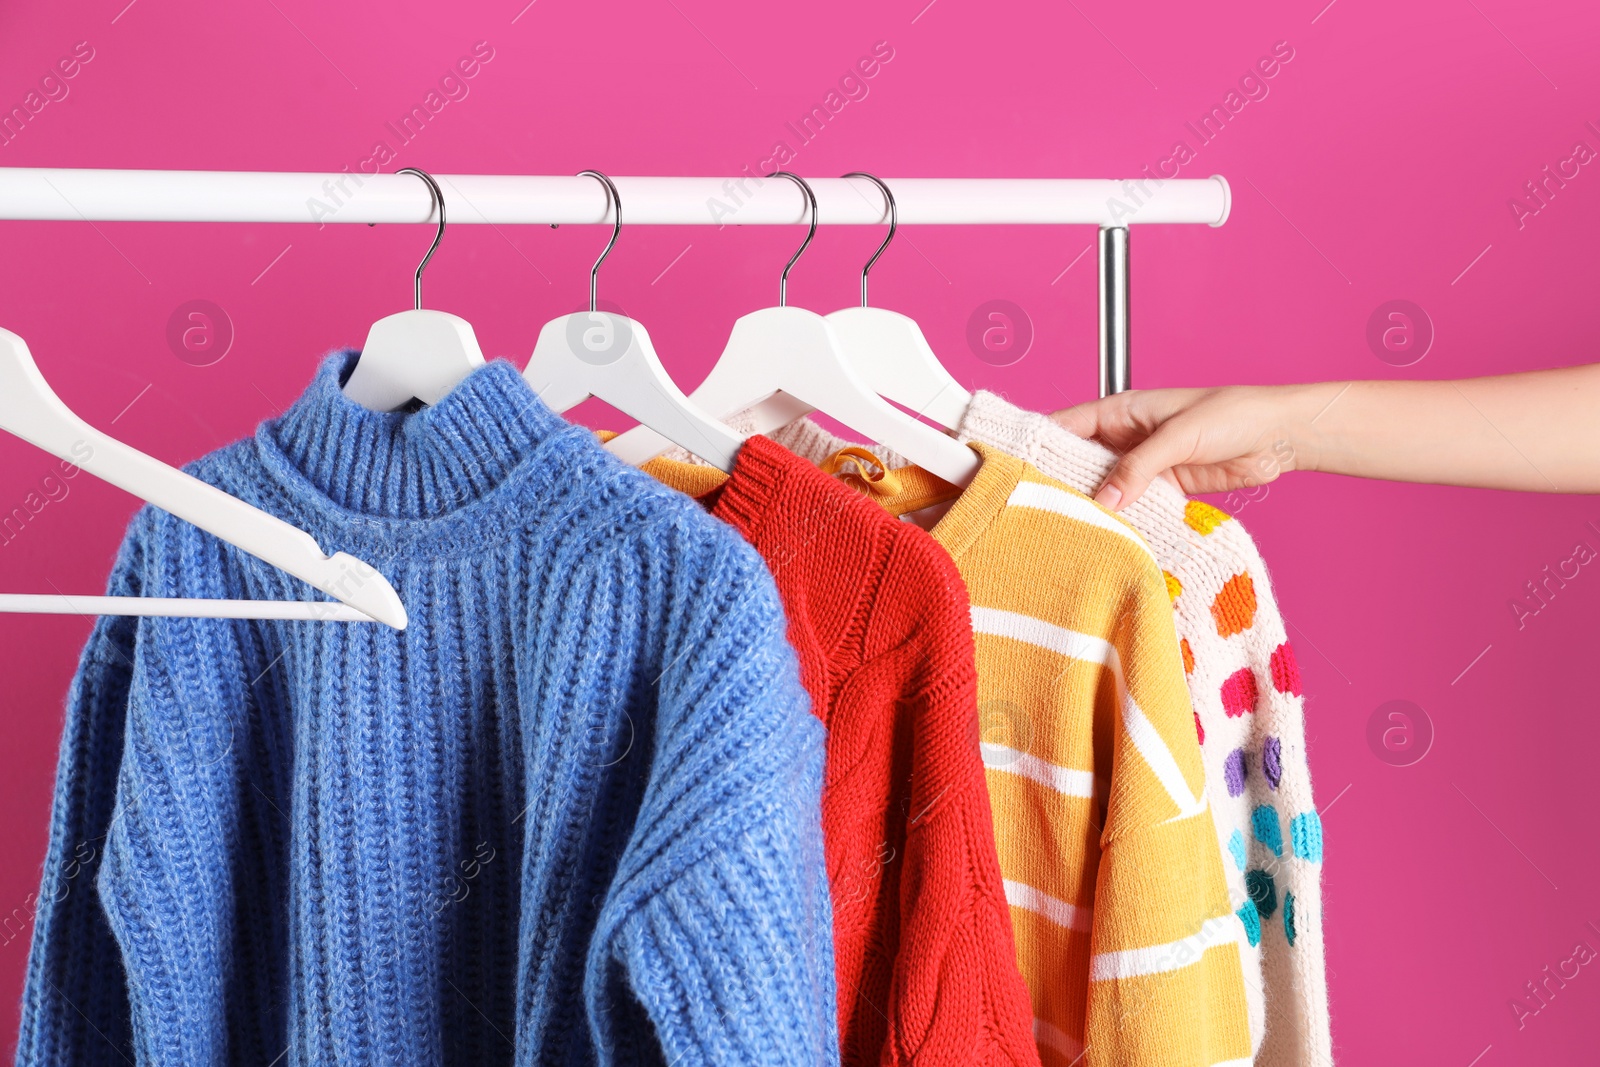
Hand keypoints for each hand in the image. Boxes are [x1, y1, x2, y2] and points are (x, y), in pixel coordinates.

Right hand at [1051, 384, 1320, 509]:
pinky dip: (1121, 520)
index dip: (1038, 443)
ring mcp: (1143, 465)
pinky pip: (1132, 506)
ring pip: (1104, 488)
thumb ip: (1139, 468)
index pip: (1066, 426)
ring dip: (1092, 506)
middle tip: (1036, 509)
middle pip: (1079, 462)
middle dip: (1061, 483)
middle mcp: (1125, 438)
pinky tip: (1108, 535)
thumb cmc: (1232, 416)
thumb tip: (1105, 499)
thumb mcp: (1178, 437)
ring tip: (1067, 528)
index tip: (1014, 466)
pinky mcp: (1164, 488)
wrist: (1278, 437)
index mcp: (1121, 412)